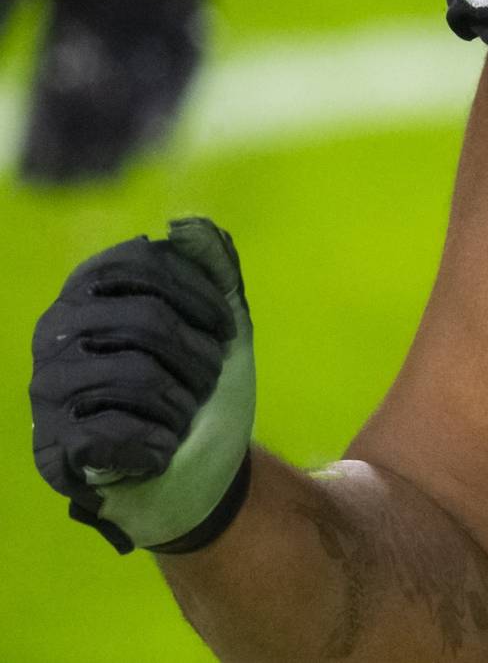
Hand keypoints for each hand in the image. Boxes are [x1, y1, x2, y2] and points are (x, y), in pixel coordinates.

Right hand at [30, 217, 256, 553]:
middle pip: (146, 321)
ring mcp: (48, 388)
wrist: (198, 475)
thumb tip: (187, 224)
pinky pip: (114, 431)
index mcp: (91, 292)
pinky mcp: (51, 444)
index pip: (142, 263)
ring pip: (136, 377)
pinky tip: (158, 451)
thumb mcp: (223, 326)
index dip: (198, 295)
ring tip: (182, 420)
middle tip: (207, 384)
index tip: (226, 330)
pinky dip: (157, 445)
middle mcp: (56, 332)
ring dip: (182, 406)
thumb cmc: (203, 391)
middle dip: (198, 358)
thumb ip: (213, 271)